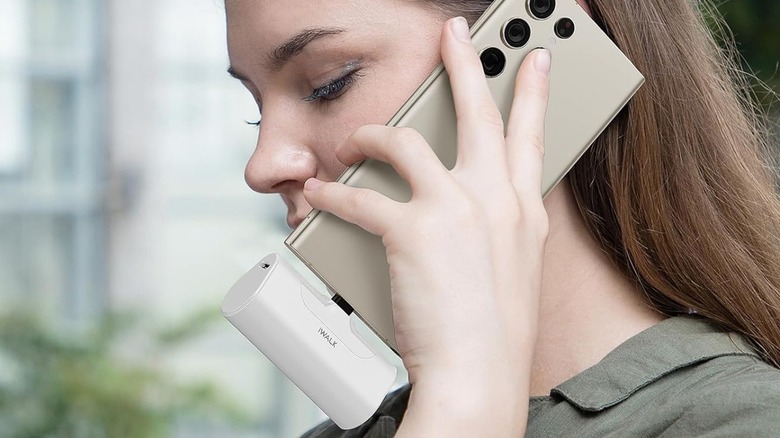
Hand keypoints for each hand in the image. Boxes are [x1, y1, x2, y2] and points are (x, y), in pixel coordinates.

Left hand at [303, 16, 550, 430]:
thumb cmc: (492, 334)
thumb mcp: (513, 271)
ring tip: (353, 140)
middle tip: (452, 32)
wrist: (480, 376)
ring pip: (408, 142)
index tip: (532, 61)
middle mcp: (496, 201)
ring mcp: (456, 211)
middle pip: (480, 114)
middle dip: (464, 64)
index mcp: (523, 212)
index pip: (531, 136)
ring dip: (372, 135)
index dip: (532, 93)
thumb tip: (469, 208)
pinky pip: (361, 196)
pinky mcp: (413, 231)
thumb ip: (499, 230)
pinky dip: (333, 192)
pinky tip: (318, 193)